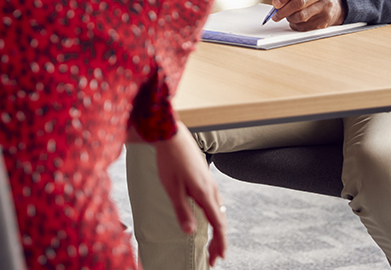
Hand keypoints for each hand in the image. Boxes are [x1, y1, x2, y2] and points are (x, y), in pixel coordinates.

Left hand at [153, 123, 226, 266]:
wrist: (172, 134)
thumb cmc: (170, 160)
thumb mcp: (172, 188)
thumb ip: (182, 211)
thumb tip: (190, 232)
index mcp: (205, 193)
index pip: (218, 224)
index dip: (219, 243)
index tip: (218, 258)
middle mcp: (211, 187)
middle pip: (220, 219)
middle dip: (218, 240)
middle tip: (213, 257)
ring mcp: (209, 180)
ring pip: (218, 209)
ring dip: (216, 228)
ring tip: (212, 241)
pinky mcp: (204, 175)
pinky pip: (214, 200)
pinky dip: (214, 214)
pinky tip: (207, 216)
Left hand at [269, 0, 347, 30]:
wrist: (335, 3)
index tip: (276, 2)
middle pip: (300, 2)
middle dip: (284, 10)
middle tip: (276, 14)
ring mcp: (326, 5)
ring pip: (302, 16)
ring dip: (290, 18)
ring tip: (287, 16)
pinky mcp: (326, 19)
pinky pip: (306, 25)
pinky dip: (296, 24)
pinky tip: (296, 20)